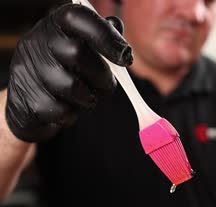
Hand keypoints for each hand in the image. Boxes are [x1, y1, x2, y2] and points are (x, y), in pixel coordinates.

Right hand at [5, 3, 132, 141]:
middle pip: (78, 54)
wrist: (26, 103)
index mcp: (54, 25)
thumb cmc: (60, 73)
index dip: (105, 35)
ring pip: (72, 87)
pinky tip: (67, 109)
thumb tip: (117, 26)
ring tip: (86, 99)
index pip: (79, 18)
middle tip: (106, 86)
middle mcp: (37, 43)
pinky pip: (63, 111)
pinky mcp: (28, 100)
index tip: (125, 57)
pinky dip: (72, 116)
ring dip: (88, 99)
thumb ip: (98, 37)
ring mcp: (29, 71)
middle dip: (101, 75)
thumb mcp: (78, 49)